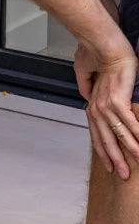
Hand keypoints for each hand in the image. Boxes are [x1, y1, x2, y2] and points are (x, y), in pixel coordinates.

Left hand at [75, 37, 138, 178]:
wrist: (104, 48)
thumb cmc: (98, 60)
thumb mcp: (91, 79)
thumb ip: (90, 90)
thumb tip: (90, 96)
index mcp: (91, 107)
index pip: (97, 136)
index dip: (103, 152)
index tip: (109, 166)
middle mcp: (95, 109)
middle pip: (106, 140)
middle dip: (115, 159)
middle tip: (123, 175)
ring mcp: (105, 106)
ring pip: (119, 134)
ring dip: (131, 150)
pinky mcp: (116, 100)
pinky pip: (129, 122)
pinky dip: (137, 134)